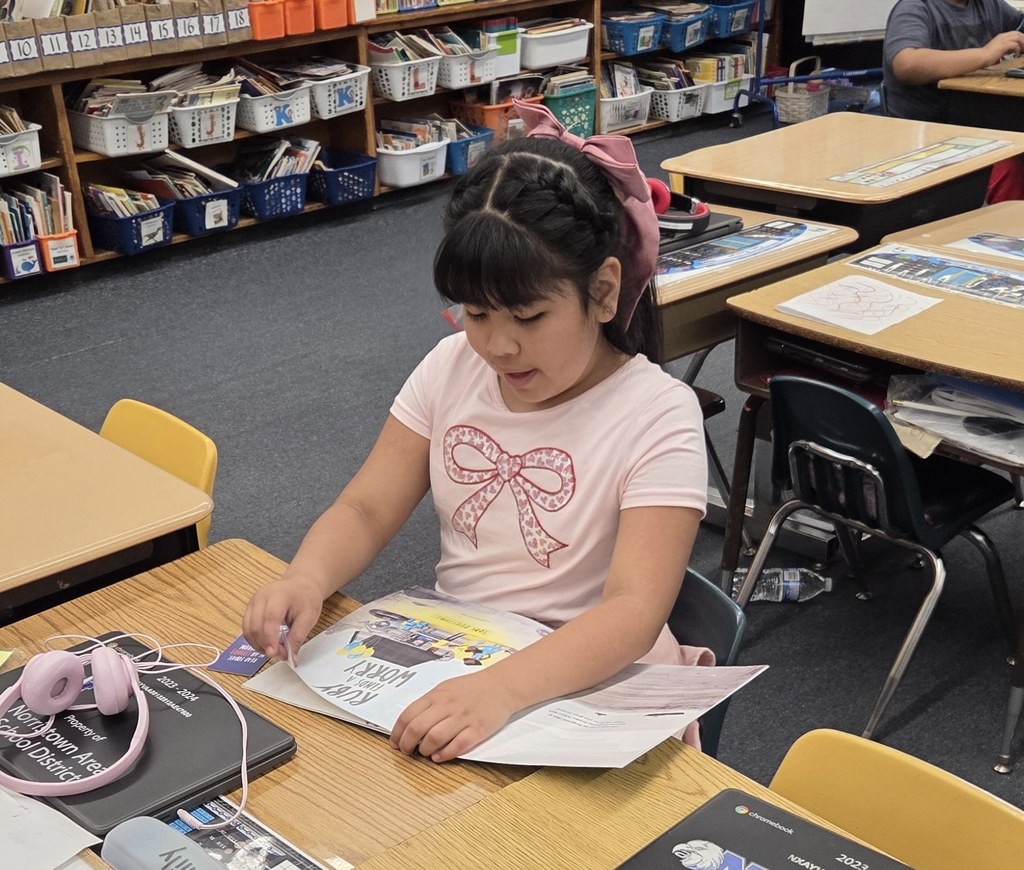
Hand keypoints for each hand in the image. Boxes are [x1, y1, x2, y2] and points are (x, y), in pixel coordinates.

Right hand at [242, 571, 323, 661]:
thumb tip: (290, 656)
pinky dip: (255, 640)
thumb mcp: (309, 616)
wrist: (301, 584)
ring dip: (259, 645)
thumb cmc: (306, 596)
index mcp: (278, 595)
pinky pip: (247, 629)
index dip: (270, 639)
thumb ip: (298, 637)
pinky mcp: (250, 608)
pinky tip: (267, 644)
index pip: (269, 619)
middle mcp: (261, 597)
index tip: (276, 654)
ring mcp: (253, 602)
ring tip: (276, 650)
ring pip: (248, 630)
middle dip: (266, 645)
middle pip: (255, 626)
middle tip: (281, 655)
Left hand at [390, 671, 517, 762]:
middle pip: (418, 728)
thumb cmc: (471, 688)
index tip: (395, 743)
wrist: (501, 686)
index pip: (408, 715)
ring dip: (425, 750)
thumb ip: (429, 704)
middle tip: (407, 751)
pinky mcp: (478, 730)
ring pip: (435, 738)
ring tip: (425, 753)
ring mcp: (463, 718)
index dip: (397, 733)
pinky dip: (444, 754)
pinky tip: (439, 757)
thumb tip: (409, 725)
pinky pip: (458, 745)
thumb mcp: (445, 689)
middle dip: (407, 744)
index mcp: (437, 695)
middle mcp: (448, 706)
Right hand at [983, 32, 1023, 65]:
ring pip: (1018, 38)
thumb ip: (1003, 48)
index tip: (1022, 44)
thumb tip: (1010, 51)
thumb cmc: (985, 56)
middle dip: (1023, 39)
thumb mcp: (996, 49)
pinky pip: (1015, 45)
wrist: (980, 57)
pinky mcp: (1004, 45)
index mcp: (1001, 36)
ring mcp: (1004, 40)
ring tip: (1022, 51)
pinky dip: (1017, 49)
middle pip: (1018, 34)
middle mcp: (1003, 36)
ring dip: (1022, 44)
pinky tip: (1016, 53)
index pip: (1014, 33)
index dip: (1020, 37)